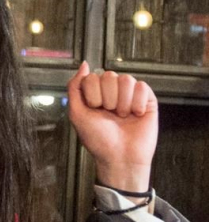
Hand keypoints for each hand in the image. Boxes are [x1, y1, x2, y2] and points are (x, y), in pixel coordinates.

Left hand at [67, 61, 157, 192]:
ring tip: (122, 116)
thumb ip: (75, 87)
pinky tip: (136, 115)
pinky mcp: (147, 100)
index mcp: (95, 93)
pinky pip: (142, 86)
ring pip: (126, 79)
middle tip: (110, 115)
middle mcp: (112, 92)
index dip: (92, 94)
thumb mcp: (77, 113)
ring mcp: (130, 95)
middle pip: (109, 75)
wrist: (120, 157)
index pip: (92, 77)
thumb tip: (84, 64)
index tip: (94, 109)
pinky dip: (137, 102)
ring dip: (122, 102)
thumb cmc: (97, 139)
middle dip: (107, 98)